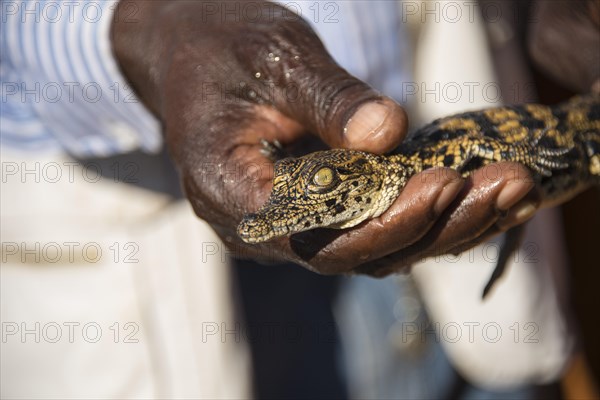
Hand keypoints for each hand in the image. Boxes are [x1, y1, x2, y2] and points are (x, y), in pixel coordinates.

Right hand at [111, 1, 537, 274]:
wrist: (197, 54)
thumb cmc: (224, 48)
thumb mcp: (274, 56)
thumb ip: (326, 98)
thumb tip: (387, 132)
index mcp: (230, 193)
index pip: (314, 235)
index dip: (382, 223)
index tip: (445, 184)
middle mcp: (261, 228)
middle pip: (354, 255)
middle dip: (434, 227)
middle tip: (506, 186)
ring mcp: (290, 227)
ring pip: (373, 251)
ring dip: (445, 227)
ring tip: (512, 189)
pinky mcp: (317, 213)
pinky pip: (375, 229)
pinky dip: (430, 217)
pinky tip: (483, 195)